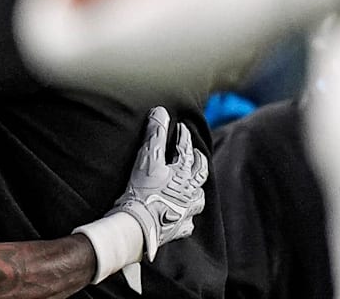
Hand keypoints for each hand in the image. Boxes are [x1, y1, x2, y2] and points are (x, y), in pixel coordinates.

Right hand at [109, 107, 207, 260]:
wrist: (139, 224)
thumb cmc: (143, 190)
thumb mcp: (148, 158)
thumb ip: (155, 134)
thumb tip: (161, 111)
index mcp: (184, 174)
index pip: (186, 150)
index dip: (183, 137)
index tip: (181, 127)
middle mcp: (190, 192)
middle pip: (200, 174)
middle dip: (199, 161)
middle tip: (197, 154)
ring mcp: (186, 211)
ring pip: (198, 199)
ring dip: (197, 191)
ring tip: (194, 187)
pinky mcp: (178, 228)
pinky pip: (187, 223)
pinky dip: (186, 218)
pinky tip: (184, 217)